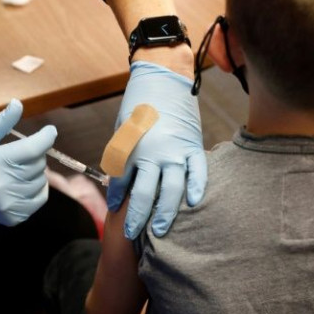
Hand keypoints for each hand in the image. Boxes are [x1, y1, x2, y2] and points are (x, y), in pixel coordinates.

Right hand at [0, 99, 56, 233]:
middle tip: (20, 154)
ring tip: (17, 170)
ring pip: (41, 180)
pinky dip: (36, 188)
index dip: (46, 137)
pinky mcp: (15, 216)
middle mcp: (3, 185)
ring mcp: (10, 203)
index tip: (49, 131)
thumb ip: (0, 122)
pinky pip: (40, 197)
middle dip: (35, 155)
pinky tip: (21, 184)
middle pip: (39, 164)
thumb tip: (18, 104)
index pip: (32, 149)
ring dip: (35, 172)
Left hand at [108, 61, 206, 238]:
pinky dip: (197, 187)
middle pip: (144, 194)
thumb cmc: (138, 104)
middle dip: (137, 217)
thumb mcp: (122, 129)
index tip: (115, 211)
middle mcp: (152, 153)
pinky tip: (193, 203)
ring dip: (165, 212)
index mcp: (131, 148)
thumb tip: (119, 182)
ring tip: (160, 231)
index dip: (117, 198)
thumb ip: (122, 156)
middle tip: (132, 235)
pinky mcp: (193, 145)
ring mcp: (175, 151)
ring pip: (171, 189)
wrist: (162, 78)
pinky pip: (198, 171)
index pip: (121, 182)